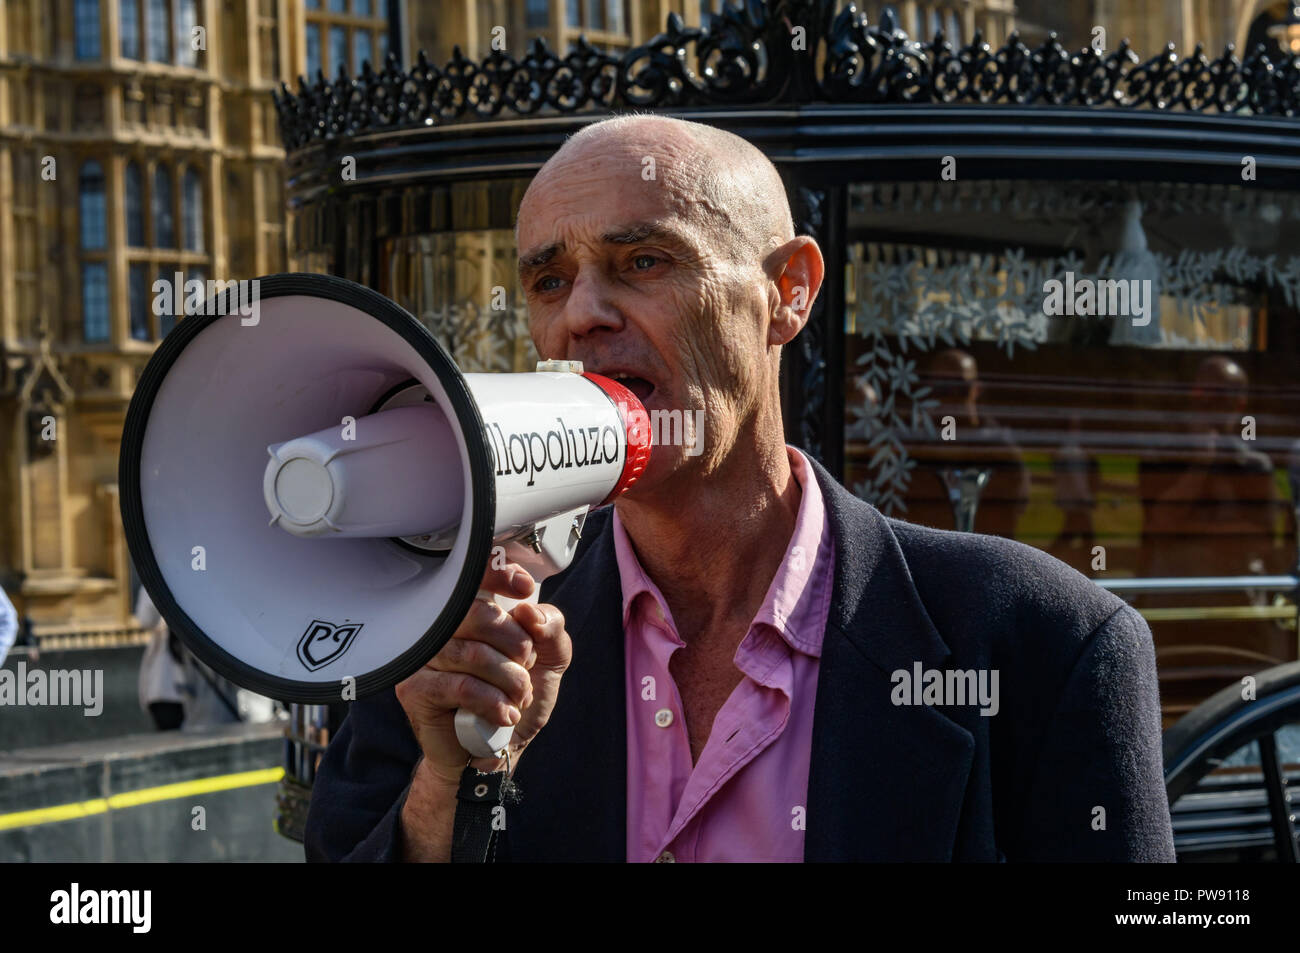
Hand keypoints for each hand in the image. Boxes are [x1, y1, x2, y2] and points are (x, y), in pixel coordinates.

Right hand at [395, 561, 572, 784]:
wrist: (493, 753)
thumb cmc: (515, 699)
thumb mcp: (549, 660)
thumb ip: (551, 629)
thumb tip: (530, 612)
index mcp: (471, 612)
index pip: (475, 576)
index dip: (498, 574)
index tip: (524, 588)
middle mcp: (441, 627)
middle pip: (479, 614)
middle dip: (517, 645)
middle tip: (526, 669)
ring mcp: (423, 656)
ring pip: (473, 654)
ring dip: (510, 681)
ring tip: (518, 699)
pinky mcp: (414, 688)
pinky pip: (461, 686)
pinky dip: (493, 702)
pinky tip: (504, 715)